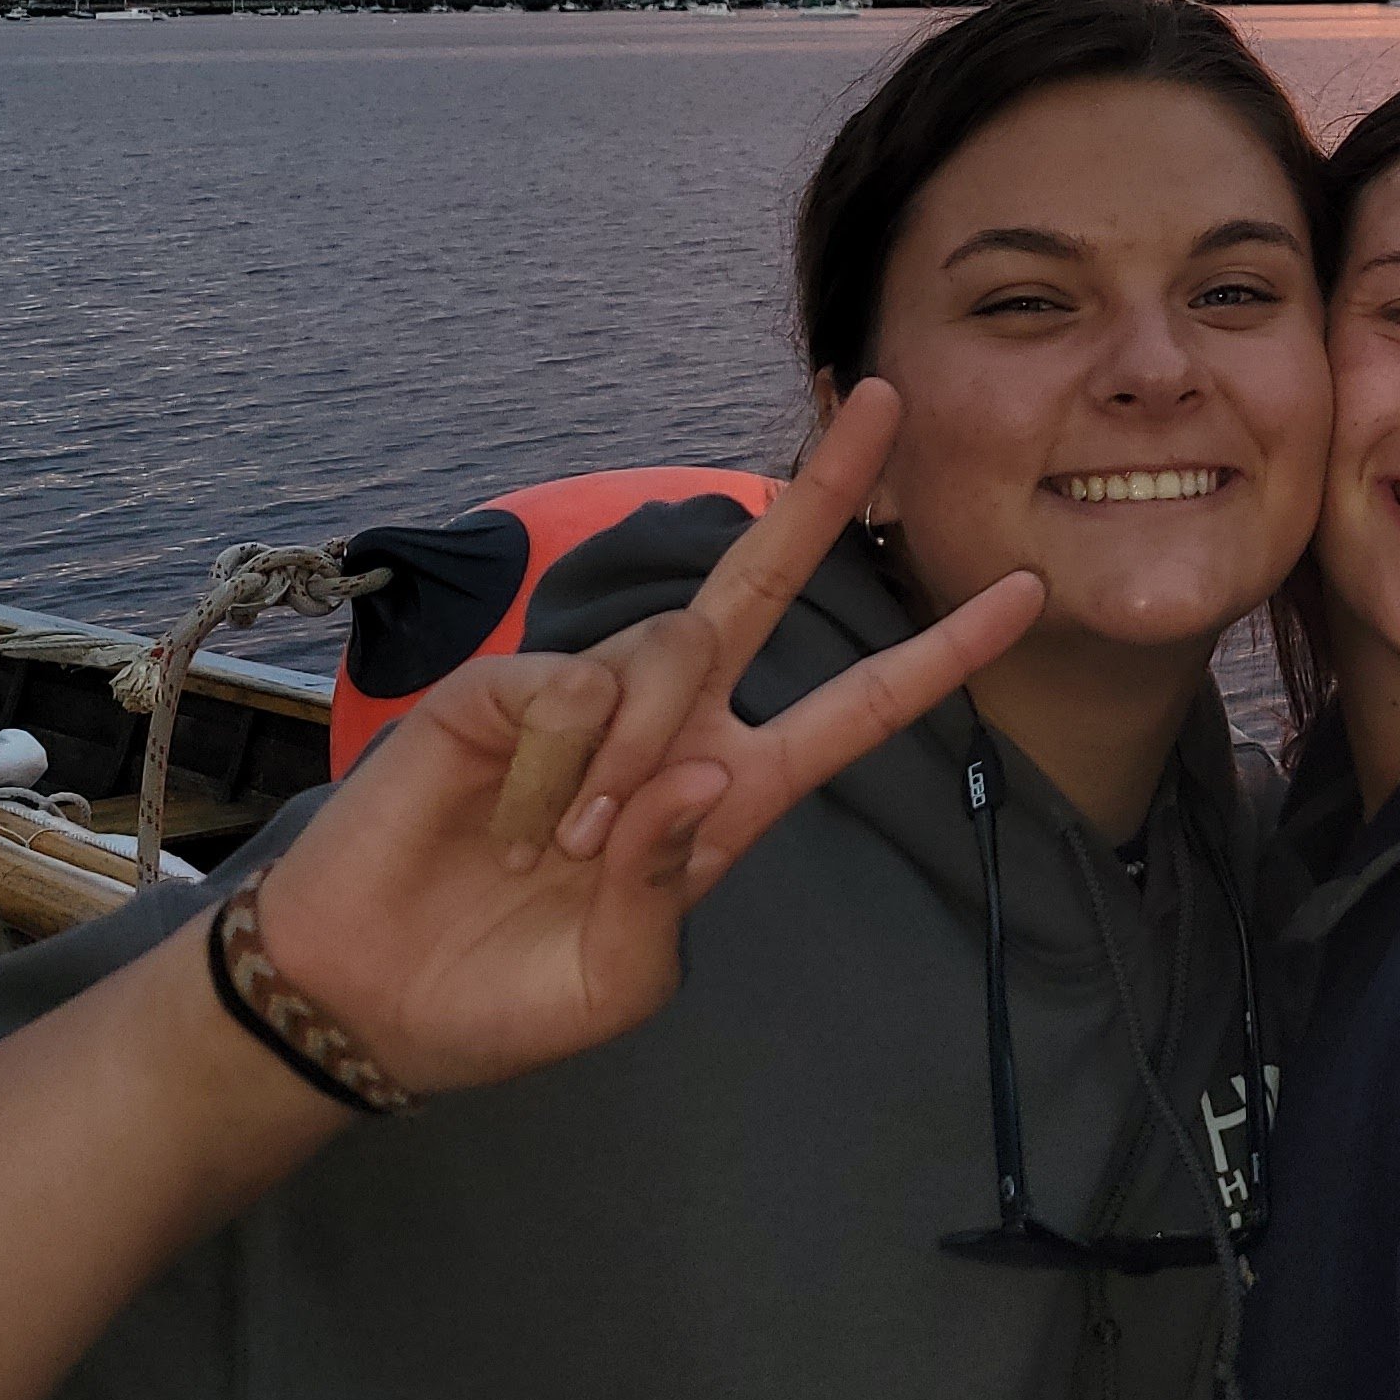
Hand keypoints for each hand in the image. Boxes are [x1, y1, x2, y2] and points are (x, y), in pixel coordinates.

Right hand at [255, 381, 1040, 1094]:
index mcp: (730, 787)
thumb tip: (699, 767)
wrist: (372, 1003)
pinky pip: (573, 686)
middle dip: (826, 489)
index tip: (1028, 593)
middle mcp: (675, 720)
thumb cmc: (504, 995)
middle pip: (768, 583)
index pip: (856, 706)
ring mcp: (590, 694)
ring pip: (673, 649)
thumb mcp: (620, 977)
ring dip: (634, 756)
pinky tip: (512, 820)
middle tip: (886, 396)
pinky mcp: (506, 686)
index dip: (942, 656)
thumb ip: (672, 884)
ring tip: (566, 848)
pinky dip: (558, 761)